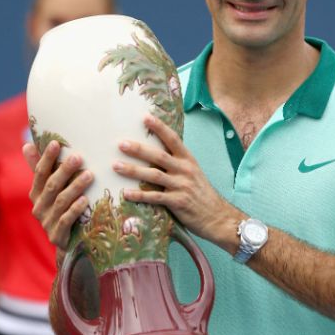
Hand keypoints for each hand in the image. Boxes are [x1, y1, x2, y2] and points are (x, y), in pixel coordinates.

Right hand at [24, 140, 93, 249]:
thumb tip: (26, 145)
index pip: (39, 173)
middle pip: (51, 186)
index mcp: (36, 194)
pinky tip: (85, 199)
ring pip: (60, 201)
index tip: (56, 143)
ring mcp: (47, 222)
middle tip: (78, 157)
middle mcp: (38, 207)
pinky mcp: (56, 235)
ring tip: (89, 175)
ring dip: (75, 187)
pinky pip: (66, 220)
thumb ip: (41, 169)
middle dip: (64, 170)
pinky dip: (75, 209)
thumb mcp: (50, 190)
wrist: (67, 244)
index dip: (46, 158)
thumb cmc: (60, 210)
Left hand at [114, 115, 242, 245]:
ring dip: (133, 170)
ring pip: (154, 175)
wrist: (218, 216)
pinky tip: (126, 193)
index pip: (173, 139)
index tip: (145, 117)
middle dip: (139, 149)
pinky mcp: (178, 202)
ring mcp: (182, 186)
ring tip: (116, 166)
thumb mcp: (193, 173)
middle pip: (159, 156)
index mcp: (189, 160)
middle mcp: (185, 170)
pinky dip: (140, 195)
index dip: (160, 128)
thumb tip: (156, 153)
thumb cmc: (202, 194)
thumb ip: (177, 163)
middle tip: (121, 144)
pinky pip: (155, 197)